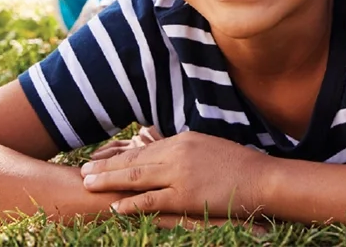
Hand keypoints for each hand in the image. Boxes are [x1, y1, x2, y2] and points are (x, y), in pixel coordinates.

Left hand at [79, 130, 271, 219]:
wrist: (262, 179)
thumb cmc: (239, 166)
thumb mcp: (207, 147)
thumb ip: (183, 150)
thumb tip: (163, 154)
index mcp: (181, 140)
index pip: (142, 148)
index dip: (119, 155)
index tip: (101, 158)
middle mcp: (176, 153)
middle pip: (133, 160)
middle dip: (106, 166)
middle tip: (83, 169)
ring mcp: (179, 175)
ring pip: (136, 178)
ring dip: (109, 181)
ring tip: (88, 184)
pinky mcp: (185, 196)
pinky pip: (151, 200)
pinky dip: (131, 203)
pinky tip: (115, 205)